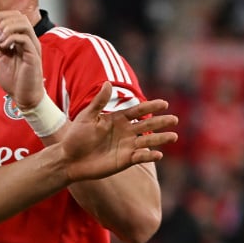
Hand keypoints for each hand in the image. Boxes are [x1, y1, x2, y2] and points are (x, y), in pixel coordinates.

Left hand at [0, 10, 43, 106]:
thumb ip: (1, 45)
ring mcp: (32, 47)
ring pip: (24, 24)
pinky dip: (11, 39)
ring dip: (8, 28)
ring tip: (0, 40)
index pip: (17, 17)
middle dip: (5, 20)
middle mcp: (30, 41)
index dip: (3, 15)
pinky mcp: (33, 56)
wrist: (23, 96)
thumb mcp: (2, 58)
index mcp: (23, 40)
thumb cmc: (14, 80)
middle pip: (21, 17)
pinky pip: (24, 38)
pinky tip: (4, 46)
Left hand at [59, 83, 177, 181]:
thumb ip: (99, 102)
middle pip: (147, 125)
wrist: (69, 159)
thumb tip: (108, 83)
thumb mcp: (87, 117)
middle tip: (174, 119)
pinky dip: (149, 156)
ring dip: (161, 139)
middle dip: (161, 122)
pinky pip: (140, 157)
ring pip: (148, 141)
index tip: (163, 103)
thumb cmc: (76, 137)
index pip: (137, 111)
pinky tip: (158, 154)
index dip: (150, 107)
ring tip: (173, 136)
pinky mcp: (125, 160)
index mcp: (117, 119)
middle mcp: (125, 132)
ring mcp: (127, 146)